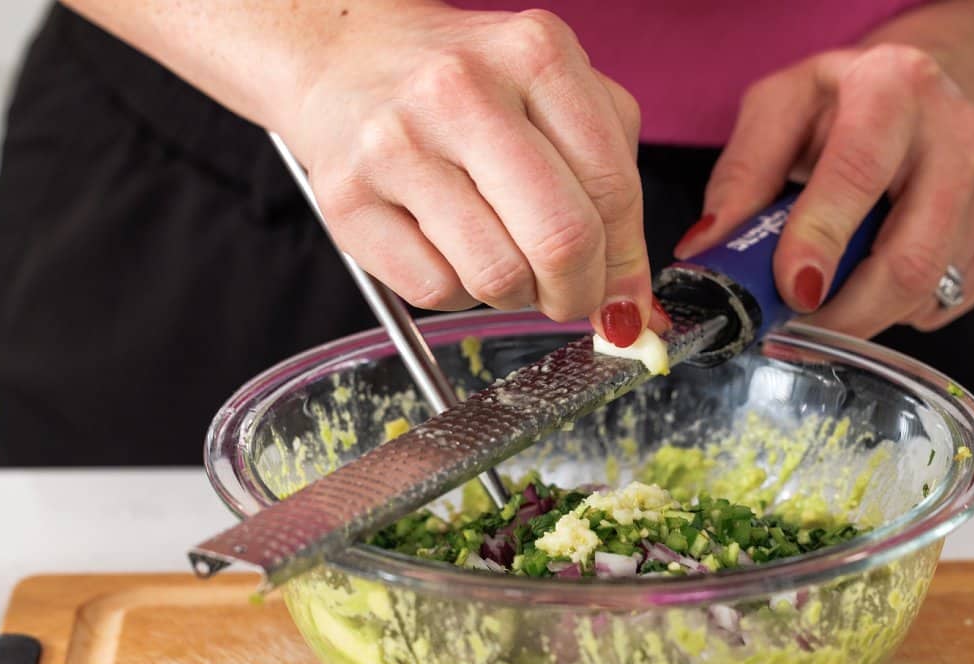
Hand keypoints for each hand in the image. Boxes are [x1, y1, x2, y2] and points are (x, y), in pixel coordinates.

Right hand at [284, 4, 661, 344]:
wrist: (341, 57)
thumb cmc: (462, 85)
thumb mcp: (550, 92)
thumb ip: (607, 177)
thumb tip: (631, 300)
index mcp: (535, 52)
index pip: (613, 188)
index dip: (626, 262)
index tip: (623, 295)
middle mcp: (462, 91)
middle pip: (560, 239)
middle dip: (579, 292)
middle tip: (570, 298)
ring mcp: (397, 144)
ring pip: (497, 277)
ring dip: (516, 295)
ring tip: (504, 261)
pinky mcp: (346, 199)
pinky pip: (434, 291)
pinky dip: (456, 292)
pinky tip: (449, 252)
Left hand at [673, 44, 973, 337]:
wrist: (925, 92)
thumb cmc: (842, 102)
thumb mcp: (777, 111)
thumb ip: (741, 178)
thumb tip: (706, 251)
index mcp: (892, 88)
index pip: (858, 175)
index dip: (822, 242)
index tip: (790, 291)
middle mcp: (959, 133)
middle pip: (908, 257)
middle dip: (843, 313)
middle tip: (792, 330)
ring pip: (926, 290)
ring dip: (863, 315)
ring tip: (823, 299)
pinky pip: (945, 301)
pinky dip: (897, 308)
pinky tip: (872, 275)